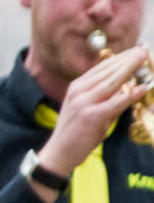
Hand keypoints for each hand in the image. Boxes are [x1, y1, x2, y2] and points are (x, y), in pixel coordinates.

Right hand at [39, 44, 149, 174]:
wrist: (59, 153)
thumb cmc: (75, 132)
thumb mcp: (86, 109)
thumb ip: (104, 97)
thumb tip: (126, 87)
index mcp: (76, 87)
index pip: (101, 68)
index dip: (120, 57)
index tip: (135, 50)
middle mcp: (78, 92)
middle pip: (108, 71)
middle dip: (128, 59)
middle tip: (143, 49)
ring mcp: (84, 103)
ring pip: (112, 82)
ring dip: (130, 69)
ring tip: (144, 59)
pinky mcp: (91, 116)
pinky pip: (116, 102)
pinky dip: (131, 94)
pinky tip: (143, 87)